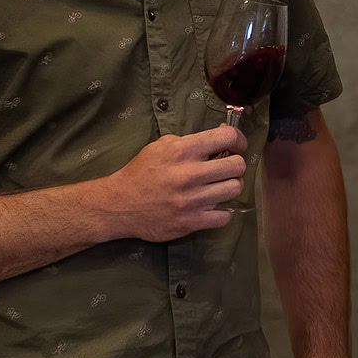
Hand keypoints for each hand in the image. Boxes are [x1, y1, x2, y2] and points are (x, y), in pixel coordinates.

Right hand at [102, 126, 246, 241]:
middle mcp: (189, 174)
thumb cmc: (141, 171)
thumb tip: (222, 135)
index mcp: (182, 150)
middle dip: (235, 165)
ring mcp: (191, 200)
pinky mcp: (191, 222)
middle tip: (226, 168)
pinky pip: (224, 216)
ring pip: (234, 189)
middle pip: (237, 166)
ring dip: (229, 187)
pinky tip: (211, 206)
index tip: (236, 145)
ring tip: (217, 186)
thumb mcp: (161, 146)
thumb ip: (192, 140)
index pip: (227, 137)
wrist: (119, 204)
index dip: (238, 140)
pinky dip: (221, 212)